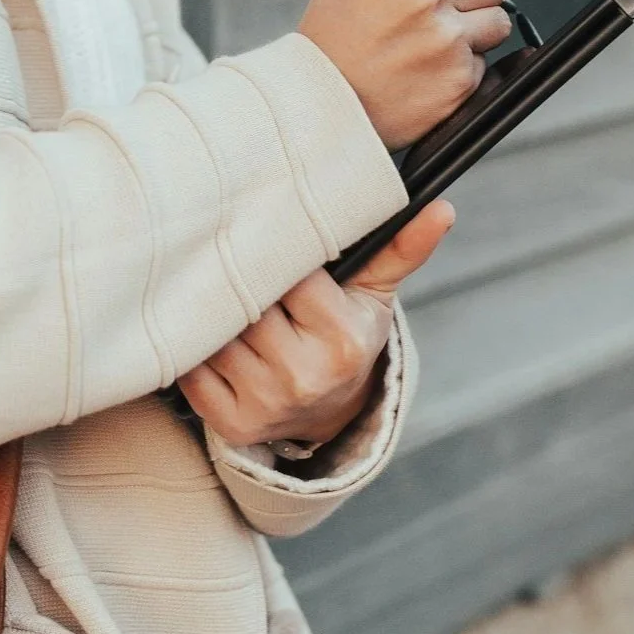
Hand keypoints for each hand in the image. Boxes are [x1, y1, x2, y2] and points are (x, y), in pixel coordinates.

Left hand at [179, 200, 453, 450]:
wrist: (329, 414)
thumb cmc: (345, 336)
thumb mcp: (372, 295)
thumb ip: (400, 249)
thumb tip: (442, 209)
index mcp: (342, 339)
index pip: (288, 276)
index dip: (273, 257)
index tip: (268, 246)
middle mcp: (304, 376)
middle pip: (246, 304)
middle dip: (239, 285)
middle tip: (236, 270)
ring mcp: (266, 403)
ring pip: (214, 333)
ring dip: (212, 315)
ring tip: (225, 304)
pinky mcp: (232, 423)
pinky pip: (192, 369)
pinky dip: (195, 349)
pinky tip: (209, 338)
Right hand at [299, 0, 512, 147]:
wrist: (318, 99)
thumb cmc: (339, 28)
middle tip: (425, 14)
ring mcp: (445, 37)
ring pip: (497, 20)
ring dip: (471, 30)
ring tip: (425, 42)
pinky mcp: (458, 78)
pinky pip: (485, 60)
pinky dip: (460, 65)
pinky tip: (424, 68)